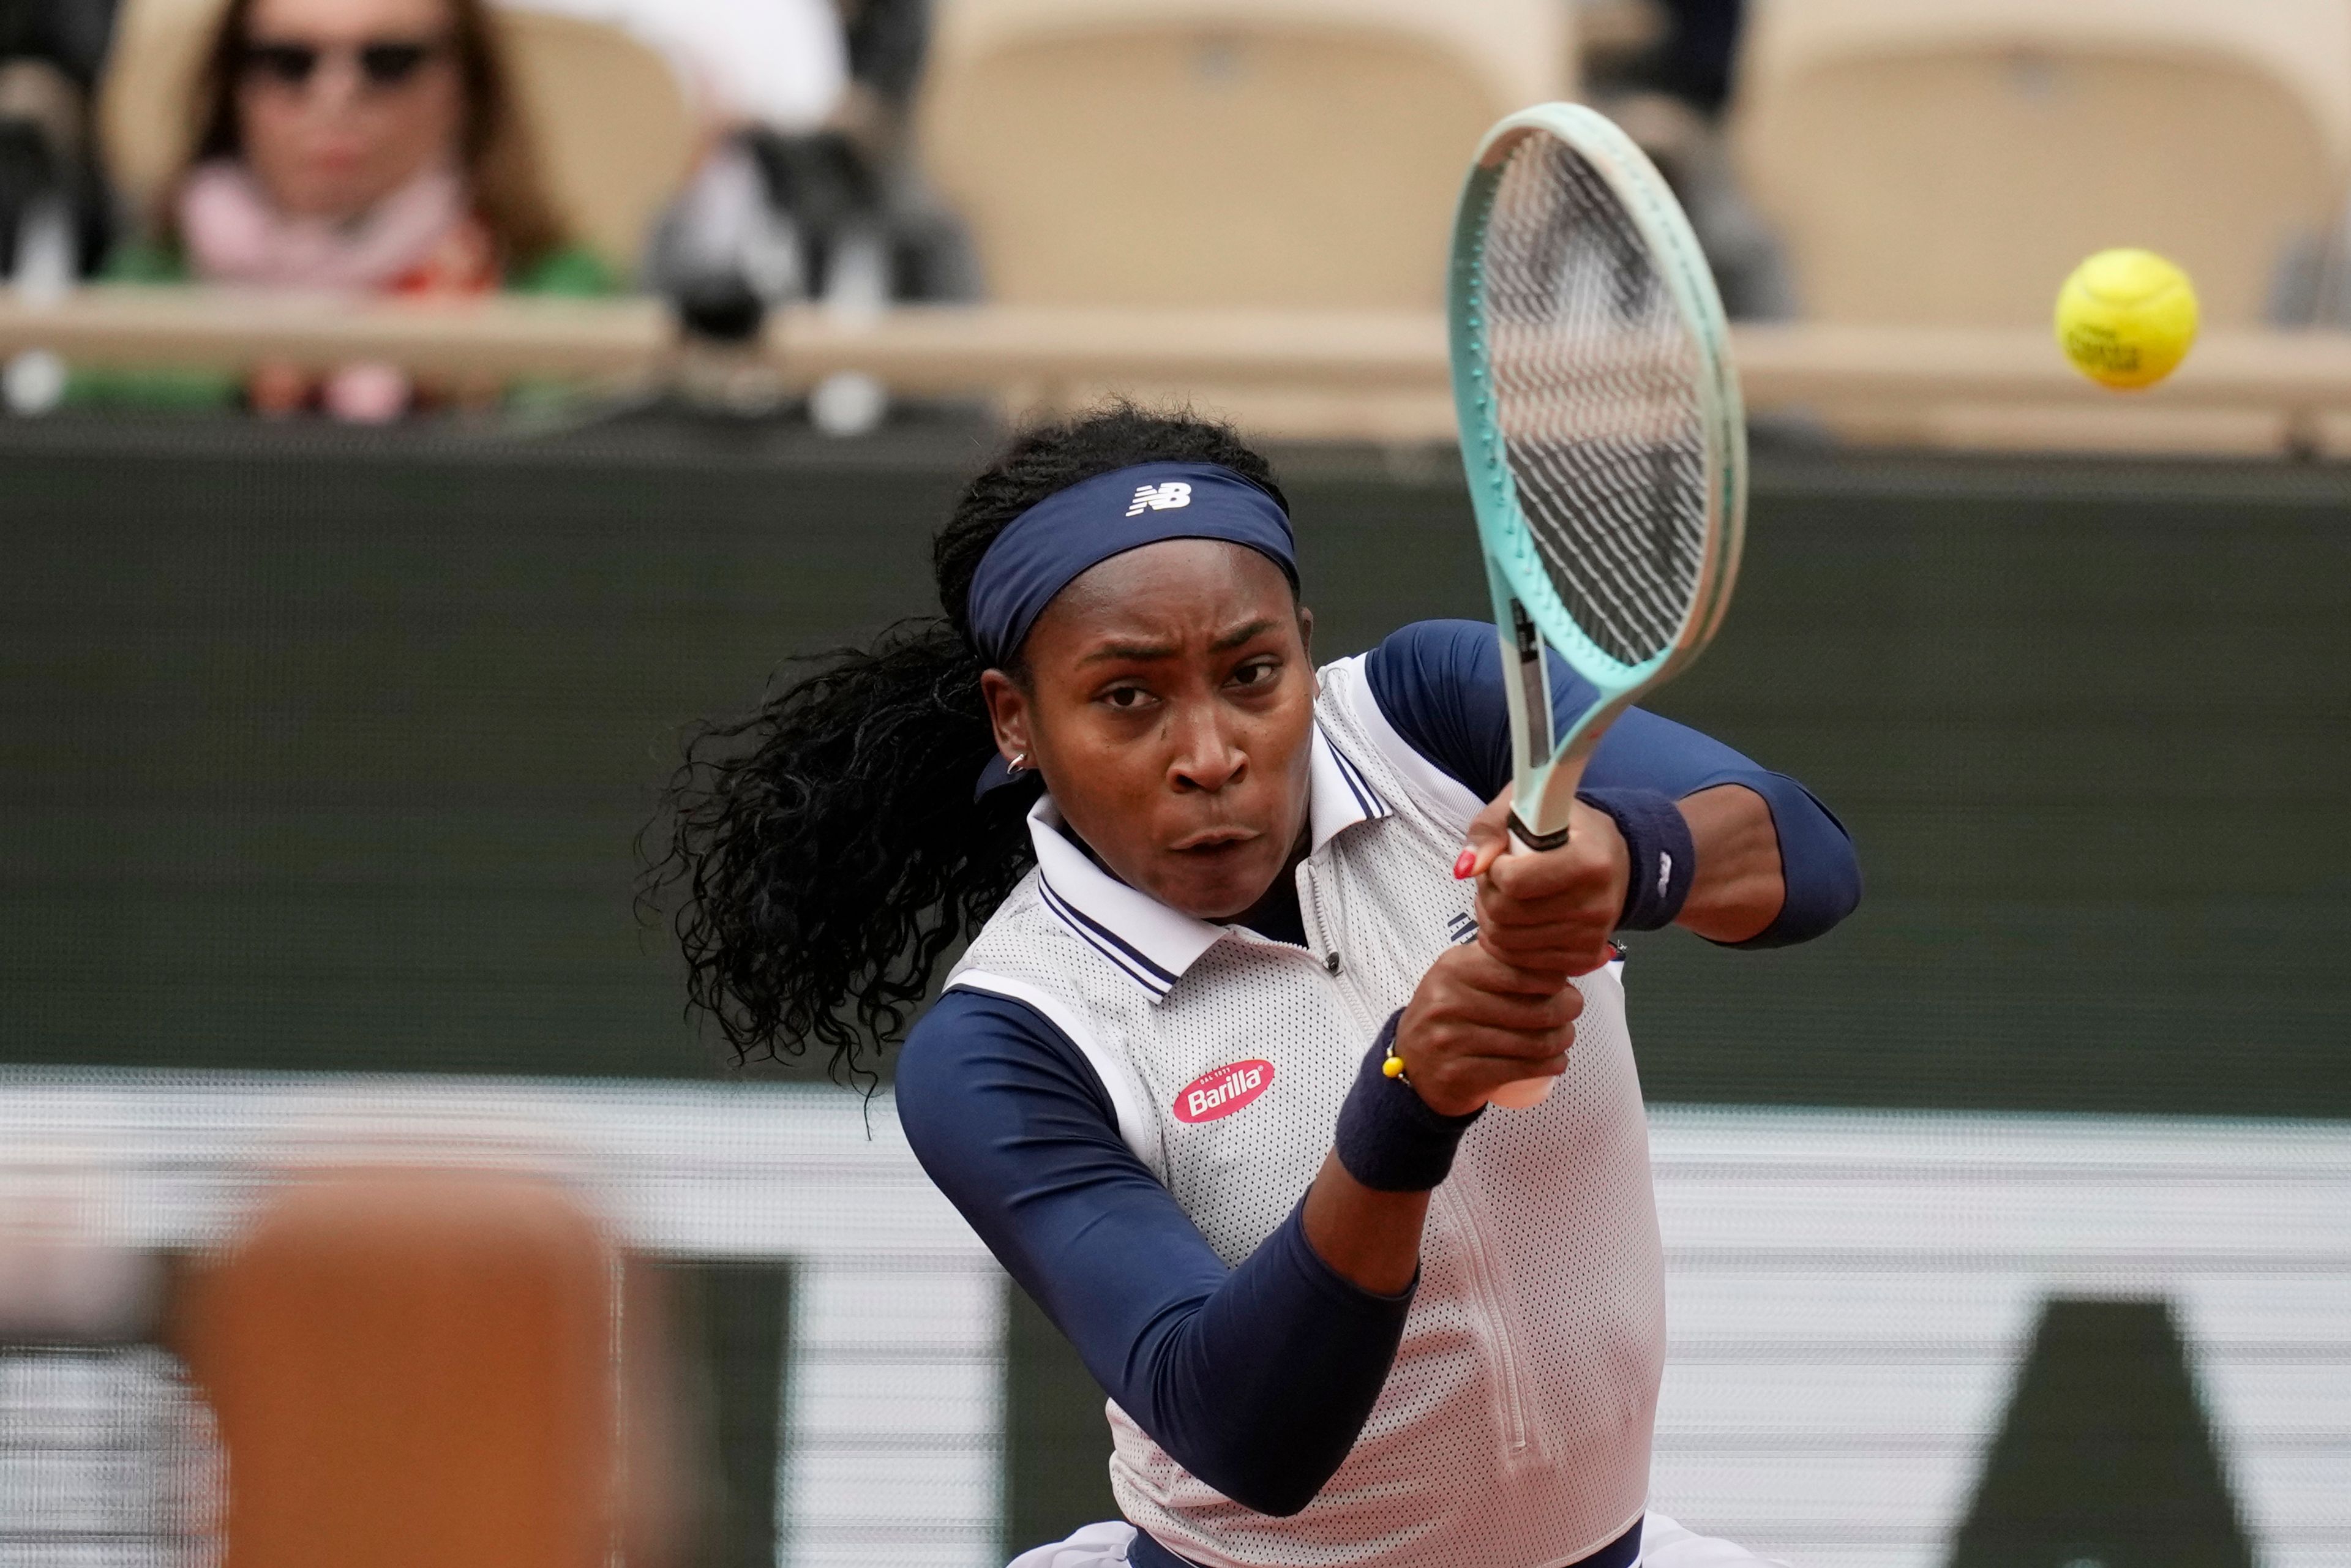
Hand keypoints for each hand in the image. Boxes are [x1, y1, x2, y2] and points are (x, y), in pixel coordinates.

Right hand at [1392, 941, 1585, 1116]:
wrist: (1411, 1066)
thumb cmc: (1448, 1015)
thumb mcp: (1459, 976)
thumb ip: (1495, 957)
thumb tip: (1553, 950)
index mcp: (1453, 968)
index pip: (1519, 969)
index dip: (1552, 978)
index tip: (1563, 984)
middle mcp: (1448, 1001)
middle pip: (1532, 1008)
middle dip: (1566, 1010)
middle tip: (1572, 1011)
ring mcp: (1451, 1040)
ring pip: (1531, 1042)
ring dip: (1562, 1041)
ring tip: (1565, 1037)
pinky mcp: (1460, 1074)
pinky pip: (1520, 1069)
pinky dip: (1550, 1066)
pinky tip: (1557, 1062)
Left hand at [1453, 790, 1629, 980]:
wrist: (1607, 857)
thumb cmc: (1560, 828)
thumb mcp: (1523, 808)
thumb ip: (1489, 830)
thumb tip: (1467, 868)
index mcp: (1590, 859)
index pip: (1514, 881)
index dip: (1495, 869)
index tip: (1502, 858)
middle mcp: (1598, 902)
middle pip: (1506, 914)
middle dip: (1487, 894)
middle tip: (1495, 880)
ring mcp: (1593, 935)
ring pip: (1507, 942)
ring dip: (1491, 919)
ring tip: (1504, 897)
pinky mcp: (1585, 958)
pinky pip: (1522, 962)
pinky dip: (1506, 944)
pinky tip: (1515, 921)